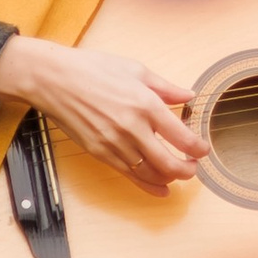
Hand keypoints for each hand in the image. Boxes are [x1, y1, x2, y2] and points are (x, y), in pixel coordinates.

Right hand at [0, 34, 208, 195]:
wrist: (54, 79)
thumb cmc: (93, 69)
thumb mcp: (135, 70)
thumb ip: (165, 87)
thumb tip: (188, 95)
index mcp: (146, 104)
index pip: (183, 137)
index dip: (199, 149)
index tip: (203, 149)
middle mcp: (133, 128)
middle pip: (170, 164)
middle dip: (188, 170)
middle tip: (194, 167)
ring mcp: (115, 143)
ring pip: (151, 174)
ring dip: (170, 179)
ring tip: (179, 174)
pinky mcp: (100, 153)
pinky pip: (129, 176)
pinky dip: (148, 186)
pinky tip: (160, 188)